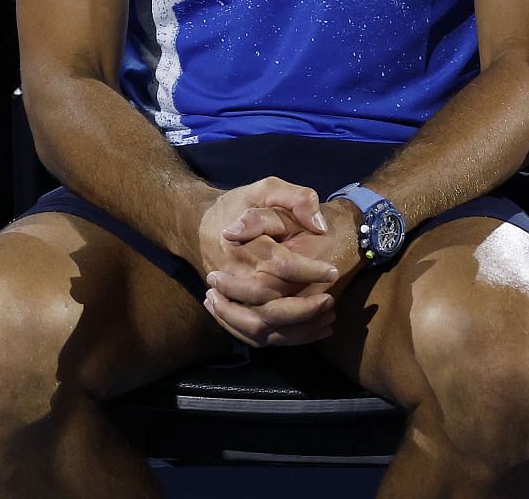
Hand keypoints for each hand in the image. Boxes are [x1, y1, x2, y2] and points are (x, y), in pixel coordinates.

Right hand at [192, 177, 338, 347]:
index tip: (332, 271)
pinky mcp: (231, 308)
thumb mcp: (265, 189)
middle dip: (306, 308)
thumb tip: (319, 225)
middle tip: (331, 299)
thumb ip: (296, 198)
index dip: (310, 271)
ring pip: (262, 328)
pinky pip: (255, 335)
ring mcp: (229, 297)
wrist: (196, 224)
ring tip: (327, 318)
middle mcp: (234, 276)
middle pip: (270, 306)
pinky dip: (285, 339)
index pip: (281, 266)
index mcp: (245, 247)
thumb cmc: (236, 205)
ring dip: (298, 329)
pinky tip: (313, 330)